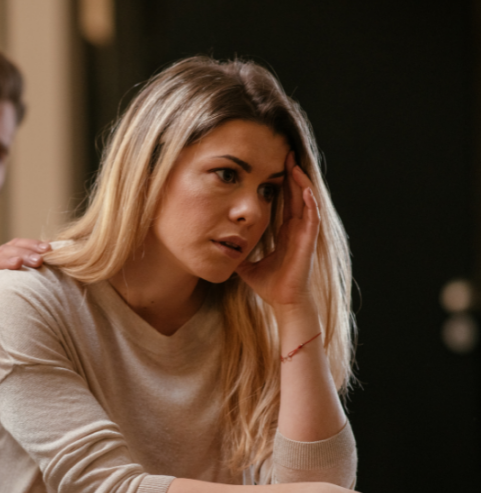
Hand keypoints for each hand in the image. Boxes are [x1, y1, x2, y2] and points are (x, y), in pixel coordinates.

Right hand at [0, 238, 50, 343]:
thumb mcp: (10, 283)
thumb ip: (27, 273)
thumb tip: (53, 263)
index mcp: (1, 259)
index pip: (18, 245)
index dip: (33, 244)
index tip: (51, 248)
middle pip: (7, 251)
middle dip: (25, 252)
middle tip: (40, 258)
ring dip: (5, 261)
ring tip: (18, 262)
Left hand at [236, 152, 319, 308]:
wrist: (284, 302)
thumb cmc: (270, 285)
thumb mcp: (247, 264)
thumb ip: (237, 254)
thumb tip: (219, 249)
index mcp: (284, 232)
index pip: (283, 201)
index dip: (279, 183)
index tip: (271, 165)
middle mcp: (295, 229)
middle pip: (295, 194)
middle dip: (291, 174)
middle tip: (285, 152)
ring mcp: (304, 234)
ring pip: (305, 201)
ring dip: (301, 182)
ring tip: (294, 163)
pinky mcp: (308, 241)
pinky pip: (311, 217)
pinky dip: (309, 202)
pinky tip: (304, 189)